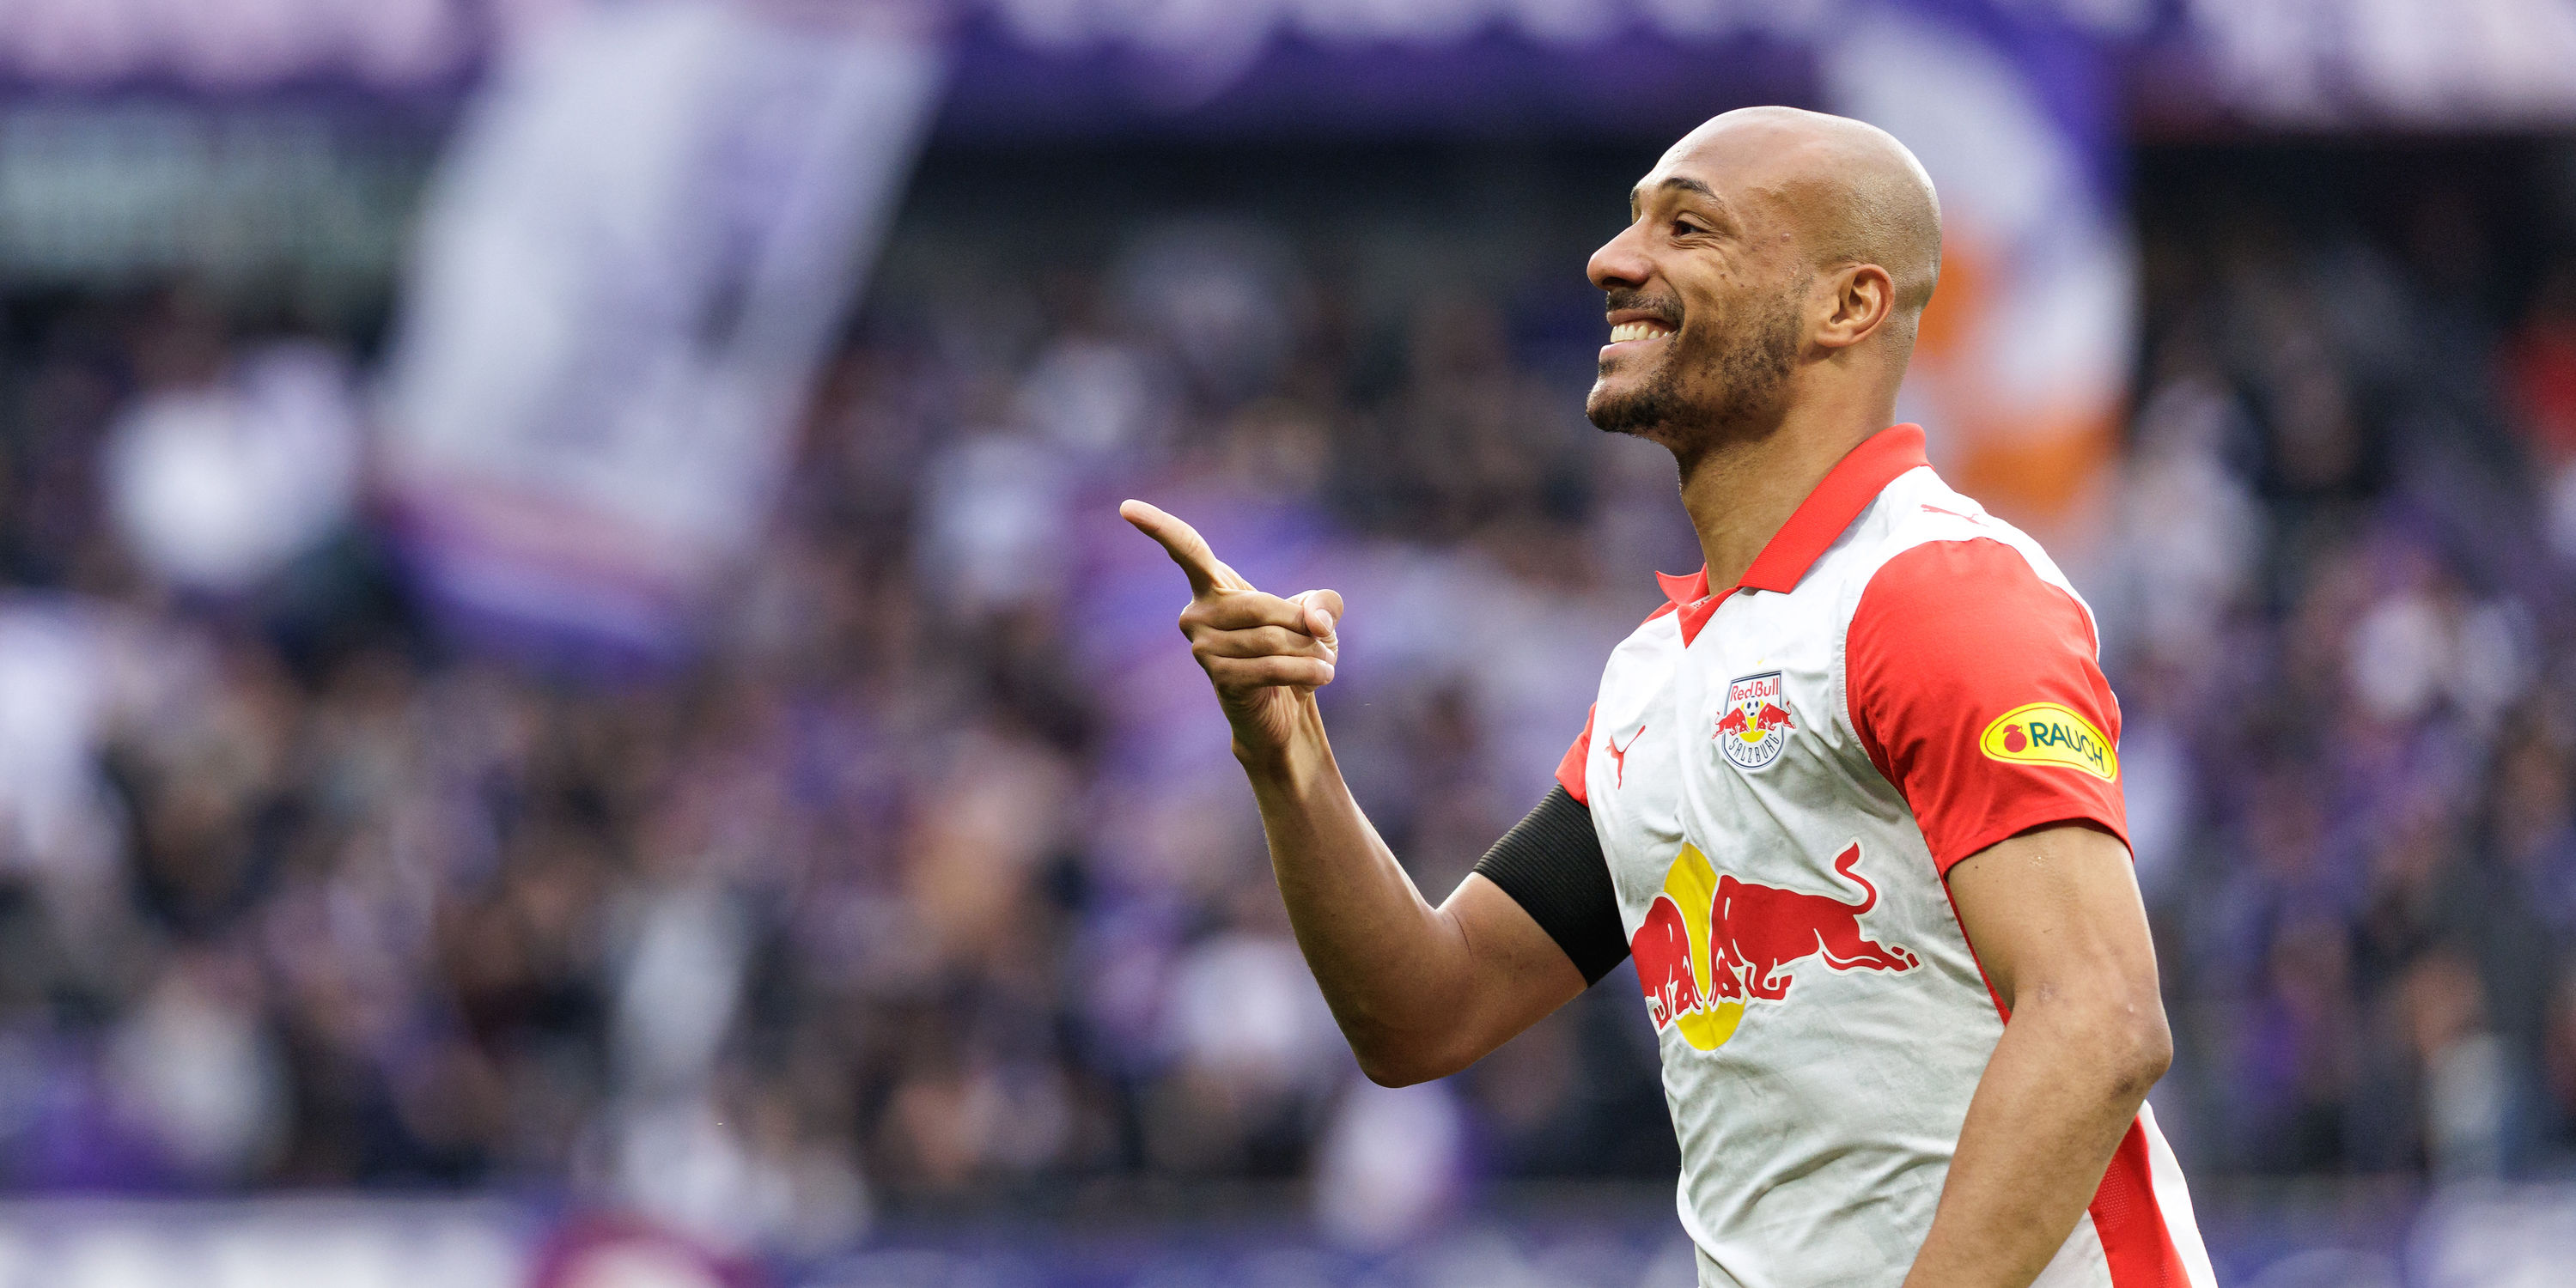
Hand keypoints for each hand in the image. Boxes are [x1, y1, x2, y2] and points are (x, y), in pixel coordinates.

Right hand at [1120, 499, 1343, 759]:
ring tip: (1324, 662)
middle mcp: (1197, 613)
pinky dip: (1305, 671)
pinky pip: (1269, 667)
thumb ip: (1323, 604)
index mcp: (1213, 586)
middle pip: (1259, 605)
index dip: (1159, 527)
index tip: (1126, 508)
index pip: (1186, 550)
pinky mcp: (1219, 678)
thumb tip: (1312, 619)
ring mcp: (1203, 648)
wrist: (1285, 710)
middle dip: (1300, 624)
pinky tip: (1323, 674)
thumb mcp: (1318, 618)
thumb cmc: (1296, 652)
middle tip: (1323, 639)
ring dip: (1309, 652)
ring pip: (1270, 639)